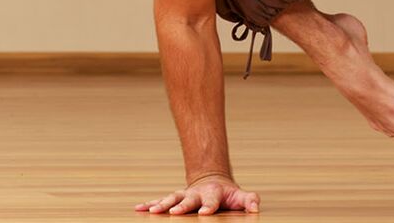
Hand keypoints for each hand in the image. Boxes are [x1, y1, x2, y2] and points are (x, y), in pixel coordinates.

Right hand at [134, 174, 259, 214]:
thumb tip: (255, 207)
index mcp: (212, 193)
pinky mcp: (174, 199)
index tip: (205, 213)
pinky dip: (149, 204)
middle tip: (174, 212)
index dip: (209, 206)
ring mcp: (183, 195)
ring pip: (171, 198)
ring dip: (161, 204)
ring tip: (152, 211)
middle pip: (187, 199)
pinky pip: (160, 201)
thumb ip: (249, 200)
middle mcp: (195, 193)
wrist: (211, 181)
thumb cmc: (227, 194)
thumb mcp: (241, 196)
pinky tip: (138, 208)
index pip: (211, 200)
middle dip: (181, 206)